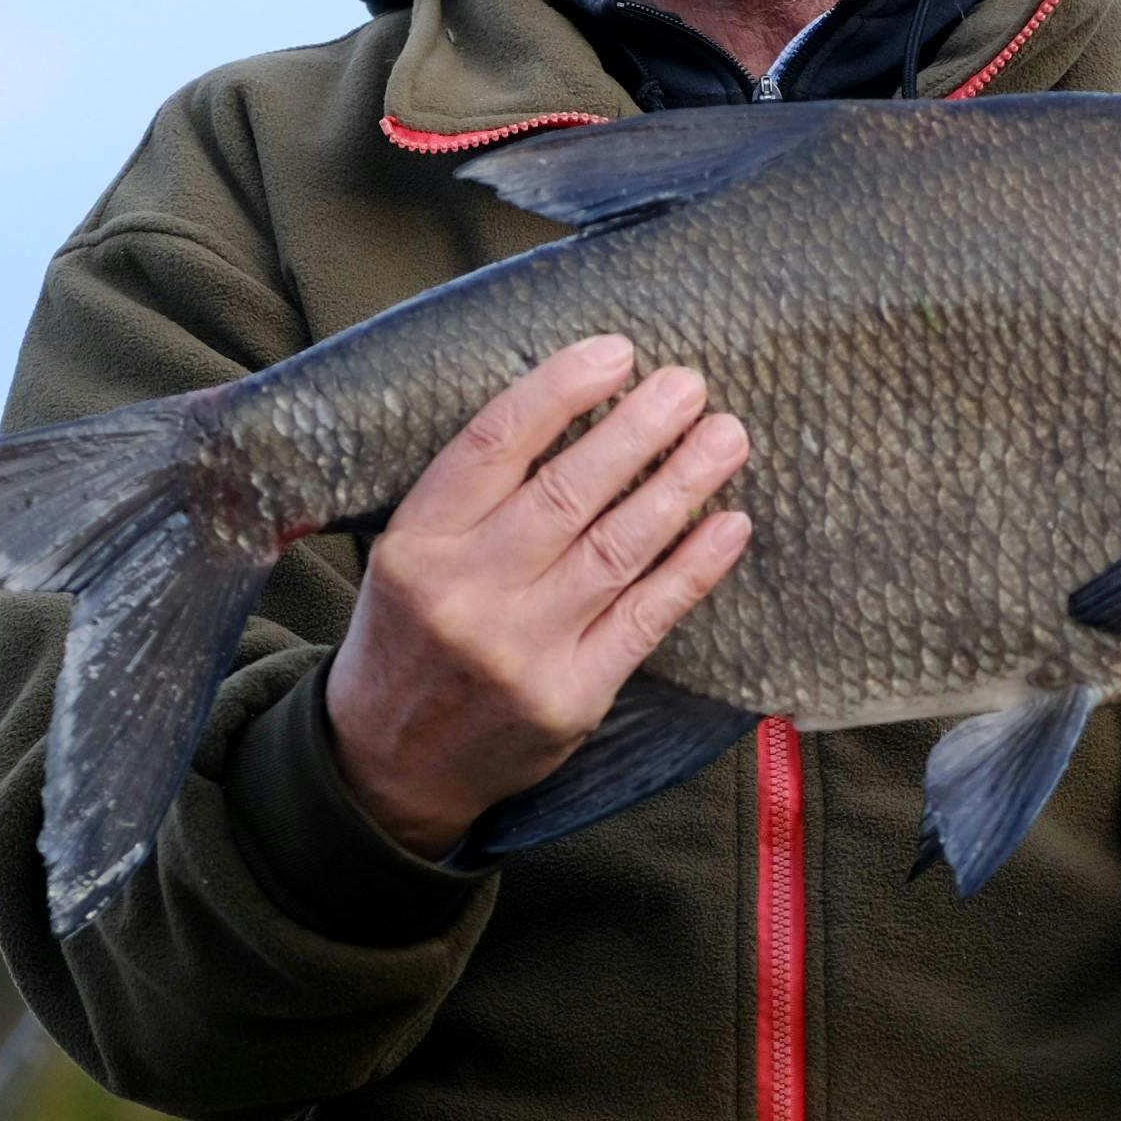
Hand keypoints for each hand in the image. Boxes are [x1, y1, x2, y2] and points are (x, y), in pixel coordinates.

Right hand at [323, 336, 753, 856]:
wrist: (391, 767)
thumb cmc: (410, 637)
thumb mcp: (405, 558)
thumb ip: (472, 496)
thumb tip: (578, 409)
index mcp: (416, 545)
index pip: (493, 444)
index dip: (560, 391)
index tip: (616, 352)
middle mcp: (466, 593)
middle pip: (566, 492)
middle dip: (638, 430)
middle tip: (689, 385)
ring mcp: (521, 649)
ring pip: (617, 548)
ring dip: (681, 485)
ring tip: (726, 437)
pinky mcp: (572, 695)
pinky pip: (647, 616)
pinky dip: (693, 566)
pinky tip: (729, 523)